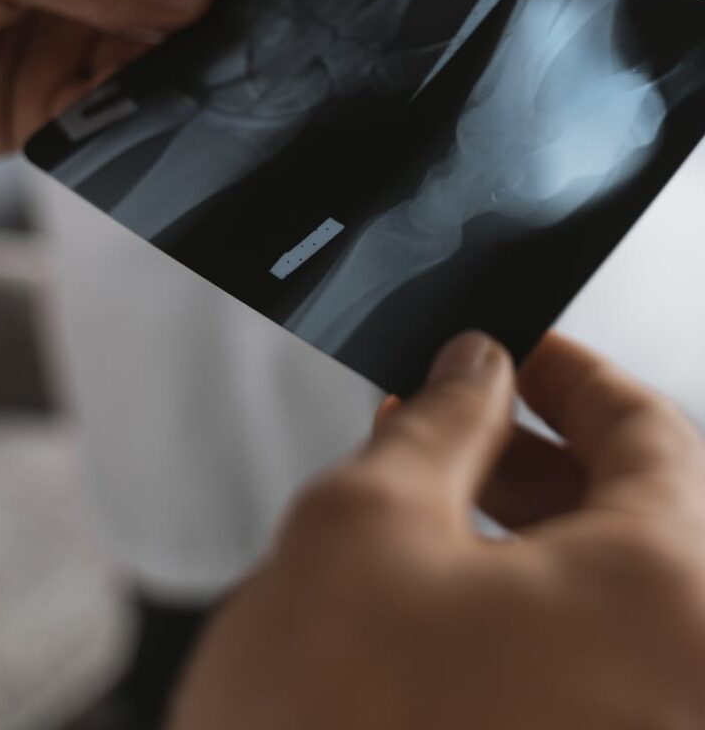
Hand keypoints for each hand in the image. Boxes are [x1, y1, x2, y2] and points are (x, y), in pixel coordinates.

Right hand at [170, 332, 704, 729]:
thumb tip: (478, 368)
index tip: (520, 348)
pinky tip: (446, 589)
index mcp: (665, 600)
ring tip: (436, 491)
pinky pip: (590, 664)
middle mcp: (682, 683)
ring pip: (613, 596)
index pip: (653, 432)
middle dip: (539, 450)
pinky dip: (528, 610)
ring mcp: (644, 727)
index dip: (573, 371)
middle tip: (459, 413)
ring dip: (529, 528)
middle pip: (644, 517)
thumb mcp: (367, 522)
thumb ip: (441, 419)